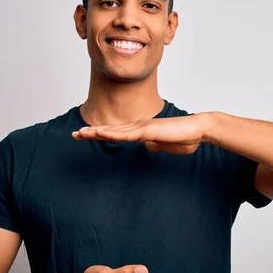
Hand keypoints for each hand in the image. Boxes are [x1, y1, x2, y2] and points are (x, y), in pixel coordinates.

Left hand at [72, 114, 211, 154]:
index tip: (87, 136)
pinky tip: (100, 134)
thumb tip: (148, 146)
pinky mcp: (148, 130)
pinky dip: (112, 134)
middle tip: (75, 134)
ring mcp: (142, 127)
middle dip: (92, 132)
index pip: (117, 133)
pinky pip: (127, 134)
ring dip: (97, 132)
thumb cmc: (184, 137)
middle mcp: (139, 126)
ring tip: (81, 133)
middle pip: (111, 129)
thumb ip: (156, 145)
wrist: (198, 130)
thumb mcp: (165, 145)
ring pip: (115, 130)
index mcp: (142, 131)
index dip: (101, 134)